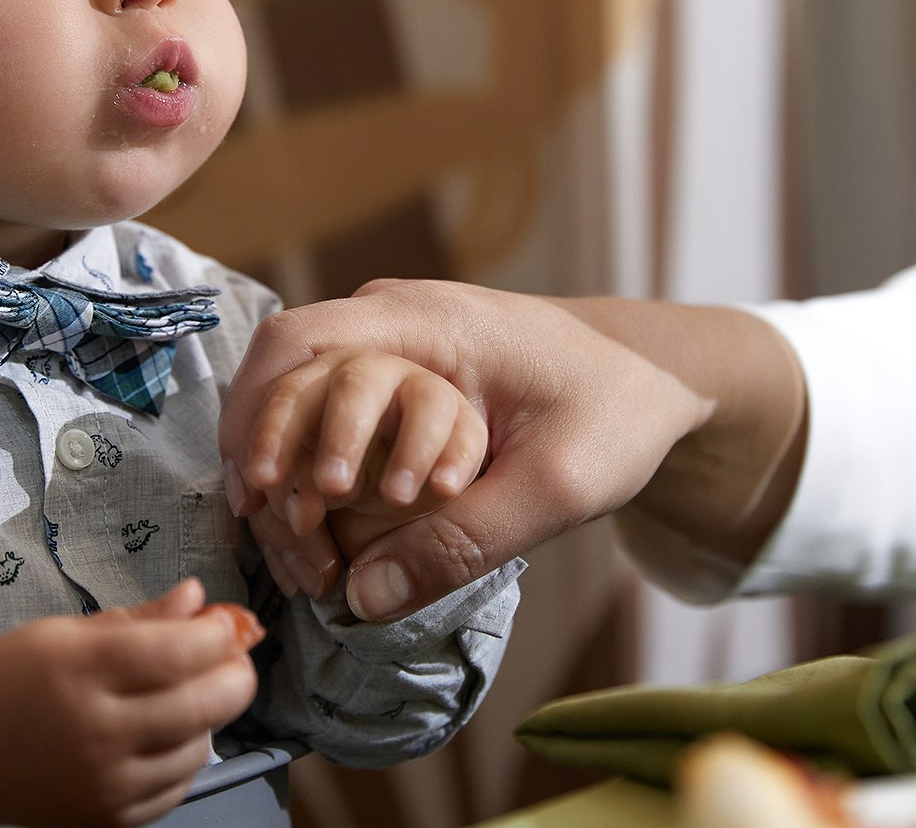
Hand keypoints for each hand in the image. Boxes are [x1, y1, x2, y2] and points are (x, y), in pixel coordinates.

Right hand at [0, 578, 260, 827]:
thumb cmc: (8, 681)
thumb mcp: (65, 634)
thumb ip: (140, 619)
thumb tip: (197, 597)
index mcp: (80, 669)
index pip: (179, 652)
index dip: (218, 634)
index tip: (225, 622)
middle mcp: (95, 730)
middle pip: (203, 703)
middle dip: (236, 675)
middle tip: (233, 658)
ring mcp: (103, 782)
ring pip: (198, 748)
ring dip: (210, 717)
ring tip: (191, 694)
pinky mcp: (108, 818)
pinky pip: (176, 787)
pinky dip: (186, 758)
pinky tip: (170, 734)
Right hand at [219, 280, 714, 621]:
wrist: (653, 380)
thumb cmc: (615, 413)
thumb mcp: (557, 487)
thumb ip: (464, 543)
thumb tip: (363, 599)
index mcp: (425, 316)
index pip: (301, 338)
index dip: (262, 411)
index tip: (265, 490)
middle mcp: (392, 318)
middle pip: (285, 366)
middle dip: (264, 446)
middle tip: (270, 527)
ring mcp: (391, 345)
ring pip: (299, 392)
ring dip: (282, 461)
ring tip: (288, 540)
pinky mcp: (396, 379)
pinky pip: (328, 412)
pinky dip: (309, 465)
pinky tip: (309, 526)